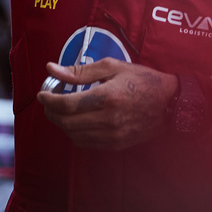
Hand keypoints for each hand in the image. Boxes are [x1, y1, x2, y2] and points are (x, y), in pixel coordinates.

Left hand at [36, 59, 177, 149]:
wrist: (170, 104)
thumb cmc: (143, 80)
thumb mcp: (112, 67)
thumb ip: (80, 72)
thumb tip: (51, 69)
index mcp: (107, 97)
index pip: (66, 105)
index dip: (48, 100)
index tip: (42, 93)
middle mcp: (108, 119)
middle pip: (66, 122)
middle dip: (52, 112)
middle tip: (49, 102)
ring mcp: (112, 135)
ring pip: (74, 135)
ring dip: (62, 123)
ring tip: (61, 110)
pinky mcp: (116, 144)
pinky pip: (86, 143)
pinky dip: (75, 133)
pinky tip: (76, 122)